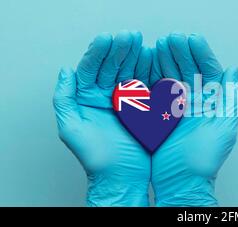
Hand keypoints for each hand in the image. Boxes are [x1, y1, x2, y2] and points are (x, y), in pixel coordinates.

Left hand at [53, 30, 155, 205]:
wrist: (122, 177)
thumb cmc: (96, 158)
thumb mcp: (71, 128)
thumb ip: (65, 99)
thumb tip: (66, 71)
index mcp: (87, 98)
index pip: (91, 68)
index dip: (99, 52)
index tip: (108, 38)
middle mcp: (106, 95)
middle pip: (112, 66)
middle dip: (120, 49)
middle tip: (130, 35)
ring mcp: (126, 100)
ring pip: (130, 71)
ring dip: (136, 56)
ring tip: (143, 43)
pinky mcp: (144, 106)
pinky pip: (147, 84)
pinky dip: (150, 71)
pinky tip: (153, 59)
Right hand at [150, 33, 237, 205]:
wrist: (181, 181)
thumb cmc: (205, 160)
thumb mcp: (223, 128)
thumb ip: (228, 98)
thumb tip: (234, 70)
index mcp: (212, 103)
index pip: (209, 72)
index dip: (202, 54)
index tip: (193, 39)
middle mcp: (195, 102)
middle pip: (189, 70)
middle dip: (181, 52)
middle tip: (173, 37)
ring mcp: (176, 107)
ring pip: (171, 76)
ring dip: (166, 59)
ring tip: (159, 44)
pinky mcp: (159, 114)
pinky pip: (156, 91)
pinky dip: (152, 76)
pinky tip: (148, 63)